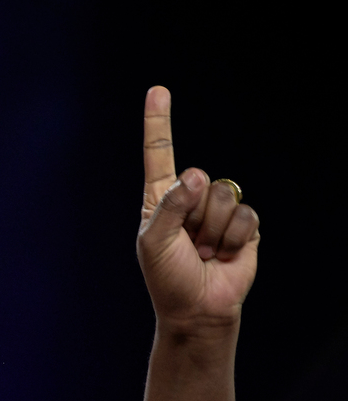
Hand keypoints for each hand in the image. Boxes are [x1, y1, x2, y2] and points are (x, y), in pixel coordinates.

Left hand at [137, 86, 259, 334]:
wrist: (198, 310)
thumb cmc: (167, 277)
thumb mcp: (154, 242)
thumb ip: (170, 206)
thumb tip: (196, 174)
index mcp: (159, 199)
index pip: (159, 154)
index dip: (158, 122)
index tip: (158, 90)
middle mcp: (189, 199)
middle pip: (199, 179)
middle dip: (193, 216)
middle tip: (189, 245)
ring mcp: (217, 211)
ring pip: (223, 196)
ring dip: (213, 231)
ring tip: (205, 252)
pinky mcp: (244, 225)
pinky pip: (245, 215)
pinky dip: (234, 239)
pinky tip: (225, 255)